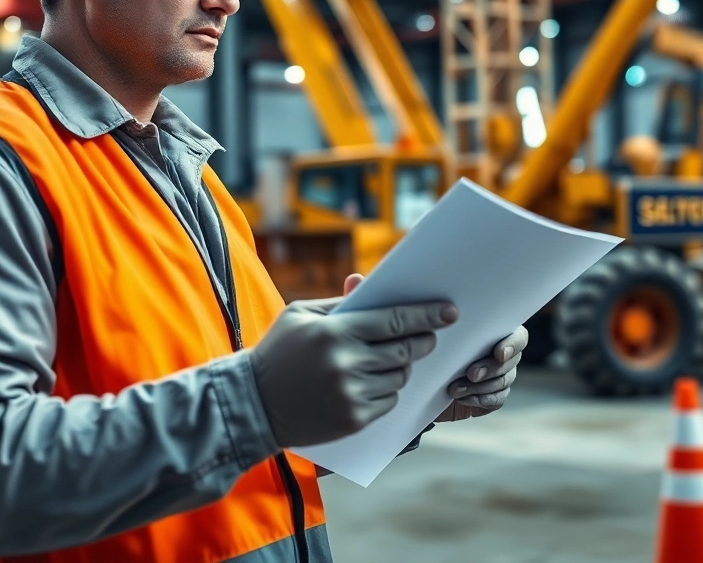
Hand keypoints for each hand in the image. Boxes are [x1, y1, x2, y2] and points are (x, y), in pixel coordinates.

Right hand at [249, 274, 457, 447]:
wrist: (252, 404)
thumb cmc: (277, 353)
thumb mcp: (300, 316)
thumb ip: (338, 302)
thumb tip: (367, 283)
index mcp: (335, 332)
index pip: (395, 320)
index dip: (427, 316)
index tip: (449, 312)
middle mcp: (347, 363)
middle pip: (405, 350)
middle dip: (423, 341)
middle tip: (431, 337)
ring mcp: (351, 394)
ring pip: (400, 377)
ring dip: (402, 367)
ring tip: (392, 360)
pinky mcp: (353, 420)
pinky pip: (389, 401)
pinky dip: (388, 391)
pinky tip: (374, 383)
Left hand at [435, 325, 527, 422]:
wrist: (421, 385)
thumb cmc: (431, 355)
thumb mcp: (442, 341)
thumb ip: (456, 331)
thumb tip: (454, 320)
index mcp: (495, 333)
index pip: (518, 337)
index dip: (512, 345)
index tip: (498, 354)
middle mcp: (502, 354)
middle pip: (511, 361)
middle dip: (489, 368)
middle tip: (471, 374)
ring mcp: (500, 377)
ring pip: (503, 381)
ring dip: (479, 386)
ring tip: (455, 389)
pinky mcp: (492, 397)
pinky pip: (497, 399)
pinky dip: (479, 399)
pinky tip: (461, 398)